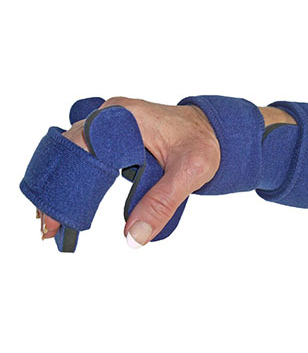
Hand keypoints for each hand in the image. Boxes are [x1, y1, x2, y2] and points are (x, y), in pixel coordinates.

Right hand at [39, 97, 220, 246]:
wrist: (213, 131)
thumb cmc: (204, 143)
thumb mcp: (189, 173)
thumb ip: (162, 204)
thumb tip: (133, 237)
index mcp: (126, 117)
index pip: (81, 148)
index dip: (64, 184)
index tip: (54, 218)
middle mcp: (113, 115)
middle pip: (71, 149)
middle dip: (57, 187)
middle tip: (48, 225)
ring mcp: (113, 122)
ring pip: (77, 151)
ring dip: (65, 182)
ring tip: (55, 217)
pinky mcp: (117, 134)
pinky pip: (89, 153)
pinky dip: (79, 175)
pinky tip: (75, 199)